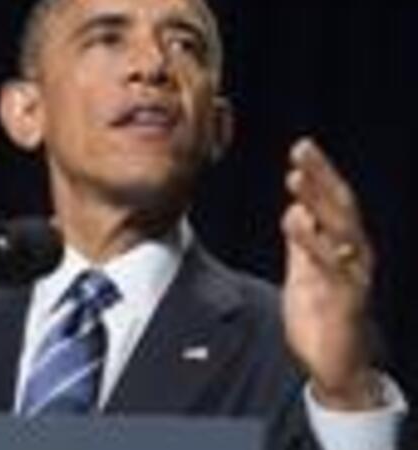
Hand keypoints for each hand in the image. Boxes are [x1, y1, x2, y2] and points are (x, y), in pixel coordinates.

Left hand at [281, 138, 380, 410]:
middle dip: (322, 176)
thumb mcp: (306, 269)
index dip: (321, 174)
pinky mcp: (346, 299)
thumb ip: (303, 240)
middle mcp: (354, 254)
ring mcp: (353, 275)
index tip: (302, 148)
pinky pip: (331, 265)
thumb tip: (298, 206)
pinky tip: (296, 220)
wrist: (336, 363)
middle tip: (302, 148)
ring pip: (340, 230)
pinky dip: (314, 241)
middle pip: (341, 207)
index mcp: (343, 245)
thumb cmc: (322, 314)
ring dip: (318, 202)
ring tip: (295, 178)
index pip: (334, 202)